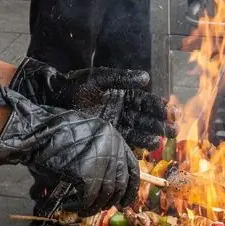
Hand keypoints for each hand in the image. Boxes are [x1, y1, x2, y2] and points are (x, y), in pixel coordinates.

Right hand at [0, 87, 139, 210]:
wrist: (35, 131)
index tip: (125, 201)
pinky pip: (89, 197)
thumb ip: (101, 150)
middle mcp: (111, 146)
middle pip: (119, 183)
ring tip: (85, 210)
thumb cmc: (55, 132)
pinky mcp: (86, 174)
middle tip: (101, 207)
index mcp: (113, 135)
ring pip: (105, 193)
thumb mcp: (86, 134)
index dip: (130, 188)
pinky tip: (77, 208)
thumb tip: (110, 179)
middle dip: (111, 199)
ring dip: (95, 206)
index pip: (132, 167)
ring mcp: (100, 160)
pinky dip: (83, 206)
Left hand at [11, 59, 170, 148]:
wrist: (51, 99)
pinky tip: (145, 148)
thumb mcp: (99, 78)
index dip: (157, 106)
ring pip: (137, 130)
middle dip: (159, 123)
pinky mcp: (104, 135)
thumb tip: (146, 78)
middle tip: (174, 130)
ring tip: (162, 139)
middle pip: (144, 118)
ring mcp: (113, 124)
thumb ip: (122, 78)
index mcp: (120, 94)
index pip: (143, 101)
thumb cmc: (74, 85)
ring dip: (151, 135)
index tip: (169, 110)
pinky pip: (124, 140)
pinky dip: (135, 144)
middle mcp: (119, 110)